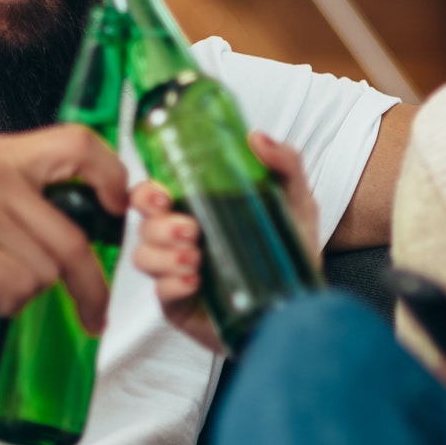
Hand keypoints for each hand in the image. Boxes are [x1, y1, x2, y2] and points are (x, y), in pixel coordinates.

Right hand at [0, 124, 128, 340]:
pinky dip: (7, 303)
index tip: (120, 210)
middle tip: (95, 312)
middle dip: (90, 283)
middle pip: (76, 232)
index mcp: (0, 155)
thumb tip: (99, 217)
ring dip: (28, 291)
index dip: (113, 174)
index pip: (79, 141)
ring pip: (48, 268)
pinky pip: (20, 287)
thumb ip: (28, 198)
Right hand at [130, 130, 319, 353]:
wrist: (302, 302)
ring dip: (164, 255)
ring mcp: (177, 274)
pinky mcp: (181, 306)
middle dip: (159, 225)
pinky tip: (195, 282)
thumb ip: (285, 164)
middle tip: (192, 229)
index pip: (151, 195)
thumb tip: (256, 137)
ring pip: (143, 258)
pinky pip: (160, 295)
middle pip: (142, 225)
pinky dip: (172, 285)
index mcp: (196, 209)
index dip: (145, 192)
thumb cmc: (292, 250)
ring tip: (196, 258)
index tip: (163, 194)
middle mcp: (179, 239)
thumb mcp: (295, 201)